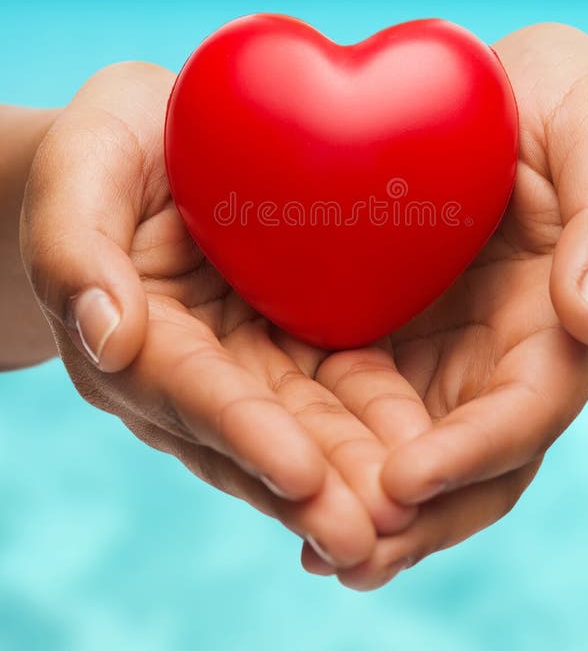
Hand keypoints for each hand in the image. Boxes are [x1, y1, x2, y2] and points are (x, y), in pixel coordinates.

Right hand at [20, 62, 432, 566]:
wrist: (162, 136)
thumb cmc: (112, 146)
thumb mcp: (81, 168)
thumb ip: (75, 247)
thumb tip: (108, 338)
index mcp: (133, 336)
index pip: (188, 390)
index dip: (243, 431)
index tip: (300, 473)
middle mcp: (192, 367)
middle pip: (254, 433)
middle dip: (311, 487)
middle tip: (373, 537)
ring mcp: (245, 361)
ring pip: (303, 426)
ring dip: (352, 476)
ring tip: (409, 520)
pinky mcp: (292, 340)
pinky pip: (337, 386)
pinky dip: (375, 425)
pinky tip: (426, 454)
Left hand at [300, 23, 587, 588]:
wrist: (523, 102)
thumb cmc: (579, 116)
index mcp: (563, 326)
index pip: (526, 413)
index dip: (471, 454)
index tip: (404, 483)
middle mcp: (504, 357)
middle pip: (467, 463)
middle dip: (412, 516)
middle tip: (340, 554)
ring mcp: (447, 351)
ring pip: (410, 446)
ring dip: (364, 501)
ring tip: (306, 542)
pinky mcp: (394, 328)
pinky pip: (361, 396)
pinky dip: (329, 439)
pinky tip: (277, 464)